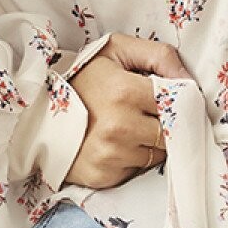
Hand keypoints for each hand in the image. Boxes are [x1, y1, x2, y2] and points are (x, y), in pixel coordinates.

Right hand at [65, 33, 194, 188]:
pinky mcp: (104, 176)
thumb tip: (189, 79)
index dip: (176, 99)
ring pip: (158, 154)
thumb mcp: (116, 51)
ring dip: (150, 143)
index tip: (168, 97)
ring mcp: (111, 155)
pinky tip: (116, 145)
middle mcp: (119, 127)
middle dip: (164, 122)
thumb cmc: (82, 78)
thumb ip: (158, 55)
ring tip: (127, 127)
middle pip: (170, 131)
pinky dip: (134, 160)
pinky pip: (139, 170)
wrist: (38, 113)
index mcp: (124, 92)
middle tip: (146, 112)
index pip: (177, 102)